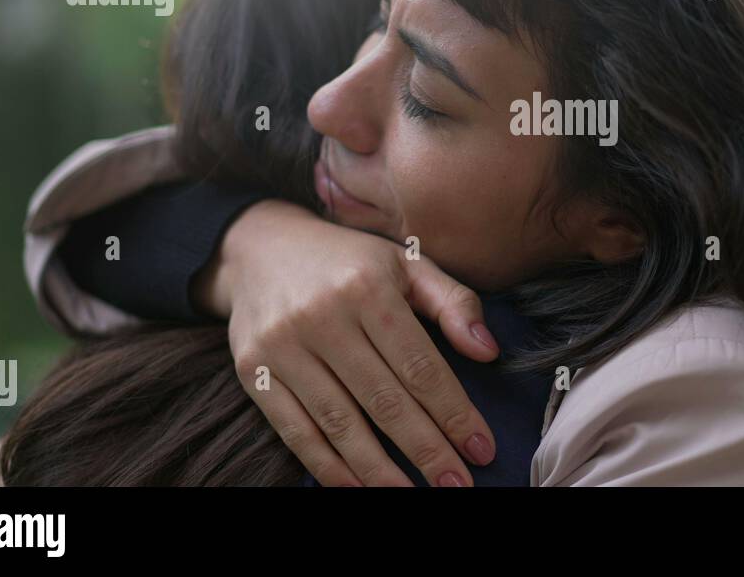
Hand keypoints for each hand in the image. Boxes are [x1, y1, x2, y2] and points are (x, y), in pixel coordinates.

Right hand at [195, 199, 500, 485]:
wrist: (259, 248)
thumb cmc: (348, 261)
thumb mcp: (406, 263)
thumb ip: (453, 302)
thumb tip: (488, 352)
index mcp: (368, 287)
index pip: (419, 365)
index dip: (453, 412)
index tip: (481, 448)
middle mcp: (323, 316)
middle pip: (384, 400)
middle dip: (426, 450)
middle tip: (457, 485)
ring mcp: (283, 346)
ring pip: (340, 423)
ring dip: (379, 471)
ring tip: (411, 495)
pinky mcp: (255, 370)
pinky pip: (296, 431)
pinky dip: (328, 466)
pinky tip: (359, 487)